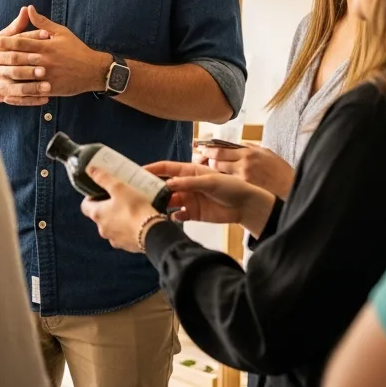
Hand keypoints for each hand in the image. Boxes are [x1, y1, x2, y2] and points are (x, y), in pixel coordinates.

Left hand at [0, 5, 109, 97]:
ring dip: (7, 74)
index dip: (6, 42)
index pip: (22, 42)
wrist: (92, 70)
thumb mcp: (61, 32)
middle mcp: (45, 60)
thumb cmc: (76, 49)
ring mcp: (47, 76)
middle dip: (2, 57)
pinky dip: (17, 92)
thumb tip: (29, 8)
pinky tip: (7, 92)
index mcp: (46, 46)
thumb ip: (42, 22)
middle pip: (18, 59)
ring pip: (22, 76)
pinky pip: (30, 91)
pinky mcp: (50, 88)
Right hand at [0, 7, 51, 106]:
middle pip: (13, 66)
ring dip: (32, 87)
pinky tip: (45, 99)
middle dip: (29, 67)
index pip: (15, 43)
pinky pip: (17, 99)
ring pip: (15, 85)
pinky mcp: (0, 95)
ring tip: (48, 86)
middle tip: (45, 67)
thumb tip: (27, 9)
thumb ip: (17, 26)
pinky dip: (31, 100)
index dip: (31, 39)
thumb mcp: (4, 38)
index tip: (47, 37)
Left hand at [79, 165, 163, 253]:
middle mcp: (102, 229)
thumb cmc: (134, 208)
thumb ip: (103, 178)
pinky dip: (128, 229)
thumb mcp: (119, 187)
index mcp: (97, 214)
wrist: (152, 233)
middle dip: (107, 207)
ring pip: (112, 226)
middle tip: (118, 197)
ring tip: (130, 209)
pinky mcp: (127, 246)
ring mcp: (114, 239)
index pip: (85, 206)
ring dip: (117, 219)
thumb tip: (89, 170)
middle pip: (99, 216)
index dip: (90, 197)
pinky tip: (138, 222)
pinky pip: (124, 235)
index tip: (100, 191)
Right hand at [145, 160, 275, 233]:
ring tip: (151, 207)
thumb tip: (169, 184)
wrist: (246, 206)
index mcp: (190, 171)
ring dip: (161, 204)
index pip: (167, 168)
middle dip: (153, 188)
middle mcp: (186, 185)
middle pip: (164, 186)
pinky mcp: (193, 214)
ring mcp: (189, 199)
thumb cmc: (231, 187)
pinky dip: (172, 217)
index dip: (153, 169)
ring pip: (169, 201)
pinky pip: (178, 215)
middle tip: (139, 193)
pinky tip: (171, 218)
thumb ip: (190, 182)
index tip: (139, 172)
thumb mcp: (211, 181)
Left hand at [194, 142, 294, 198]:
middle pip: (217, 160)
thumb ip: (249, 148)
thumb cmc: (280, 172)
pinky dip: (220, 182)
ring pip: (220, 173)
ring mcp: (243, 178)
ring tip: (205, 170)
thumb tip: (235, 145)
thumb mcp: (266, 153)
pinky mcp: (244, 189)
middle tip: (198, 160)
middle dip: (206, 160)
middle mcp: (244, 164)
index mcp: (248, 152)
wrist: (292, 189)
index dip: (208, 149)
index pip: (221, 149)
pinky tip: (216, 182)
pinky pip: (227, 183)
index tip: (200, 148)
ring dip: (211, 171)